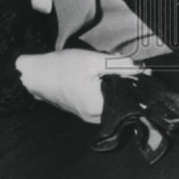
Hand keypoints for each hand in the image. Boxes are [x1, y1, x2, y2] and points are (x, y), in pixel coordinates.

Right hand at [16, 49, 146, 124]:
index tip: (145, 73)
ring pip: (111, 100)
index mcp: (100, 107)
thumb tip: (142, 69)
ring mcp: (87, 115)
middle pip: (122, 100)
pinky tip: (97, 74)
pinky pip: (101, 101)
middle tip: (121, 65)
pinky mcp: (82, 110)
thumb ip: (120, 65)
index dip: (139, 85)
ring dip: (114, 84)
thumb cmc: (61, 67)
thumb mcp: (93, 61)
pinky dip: (104, 88)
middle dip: (125, 82)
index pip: (131, 100)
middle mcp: (95, 117)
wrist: (34, 75)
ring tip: (107, 67)